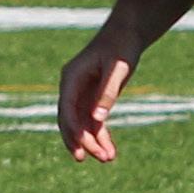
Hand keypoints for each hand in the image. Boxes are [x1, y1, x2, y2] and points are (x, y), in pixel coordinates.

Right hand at [57, 31, 140, 162]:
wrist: (128, 34)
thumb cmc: (122, 46)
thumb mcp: (118, 69)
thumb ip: (107, 93)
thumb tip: (98, 120)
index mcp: (71, 77)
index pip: (66, 109)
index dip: (72, 129)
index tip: (80, 147)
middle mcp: (72, 88)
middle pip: (69, 120)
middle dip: (78, 141)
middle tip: (86, 159)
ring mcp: (81, 95)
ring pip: (82, 125)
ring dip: (92, 143)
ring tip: (107, 159)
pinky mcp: (93, 99)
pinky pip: (94, 123)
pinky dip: (101, 137)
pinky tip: (110, 152)